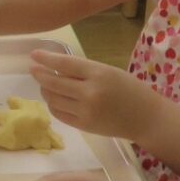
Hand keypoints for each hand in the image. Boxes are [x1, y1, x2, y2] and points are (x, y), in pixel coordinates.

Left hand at [30, 49, 161, 140]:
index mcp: (99, 74)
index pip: (65, 64)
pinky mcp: (83, 125)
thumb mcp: (110, 72)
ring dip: (45, 90)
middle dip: (40, 75)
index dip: (46, 59)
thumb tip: (56, 68)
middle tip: (33, 69)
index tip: (34, 55)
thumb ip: (85, 70)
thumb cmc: (130, 90)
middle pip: (54, 82)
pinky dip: (53, 105)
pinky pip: (59, 113)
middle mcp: (90, 92)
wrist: (146, 118)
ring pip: (53, 99)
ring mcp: (85, 111)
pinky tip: (54, 99)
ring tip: (45, 85)